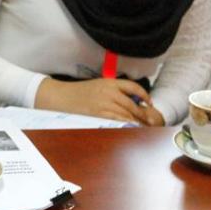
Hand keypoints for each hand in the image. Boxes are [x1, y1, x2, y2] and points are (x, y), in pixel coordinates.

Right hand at [35, 77, 158, 124]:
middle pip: (132, 104)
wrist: (61, 97)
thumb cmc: (78, 92)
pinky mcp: (99, 114)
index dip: (144, 95)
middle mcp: (109, 92)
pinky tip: (129, 127)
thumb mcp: (98, 86)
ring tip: (142, 126)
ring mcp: (104, 104)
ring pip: (126, 114)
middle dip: (142, 113)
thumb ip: (114, 91)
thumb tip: (132, 100)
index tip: (148, 102)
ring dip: (136, 121)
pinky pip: (117, 121)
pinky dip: (125, 124)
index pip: (133, 87)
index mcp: (109, 83)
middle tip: (149, 120)